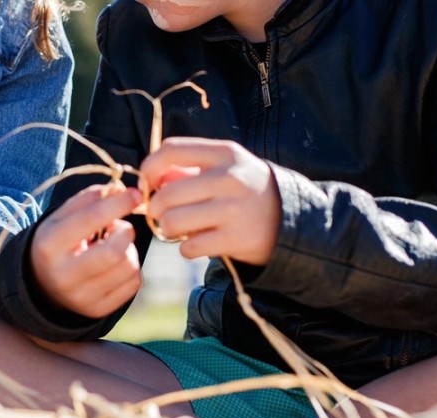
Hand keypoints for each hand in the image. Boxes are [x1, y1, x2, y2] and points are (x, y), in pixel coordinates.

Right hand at [31, 185, 143, 318]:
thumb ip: (87, 200)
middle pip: (113, 251)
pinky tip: (115, 265)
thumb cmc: (58, 243)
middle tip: (119, 227)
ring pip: (128, 266)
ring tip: (113, 246)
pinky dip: (131, 267)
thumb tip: (120, 190)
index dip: (117, 204)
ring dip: (128, 249)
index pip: (90, 220)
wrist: (43, 286)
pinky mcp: (98, 310)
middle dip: (125, 231)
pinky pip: (133, 283)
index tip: (135, 193)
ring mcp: (81, 298)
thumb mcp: (61, 218)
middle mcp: (63, 276)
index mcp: (49, 246)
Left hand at [140, 137, 280, 264]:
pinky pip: (188, 247)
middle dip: (154, 208)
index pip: (170, 150)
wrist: (289, 219)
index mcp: (225, 153)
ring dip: (168, 229)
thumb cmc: (243, 190)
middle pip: (166, 194)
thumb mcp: (223, 167)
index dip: (149, 168)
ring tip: (179, 228)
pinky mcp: (236, 240)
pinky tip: (199, 242)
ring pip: (172, 222)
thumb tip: (148, 180)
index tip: (147, 183)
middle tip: (161, 213)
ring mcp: (234, 210)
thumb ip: (186, 168)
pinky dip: (187, 248)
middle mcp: (231, 178)